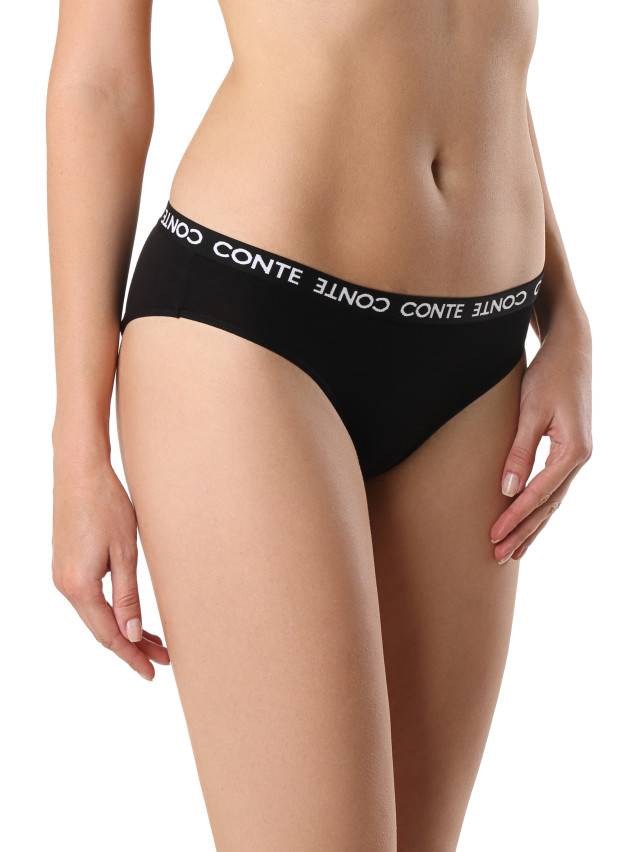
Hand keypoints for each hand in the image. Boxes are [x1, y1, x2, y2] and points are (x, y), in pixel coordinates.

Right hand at [52, 458, 169, 679]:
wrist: (80, 471)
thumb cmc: (107, 506)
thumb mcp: (124, 553)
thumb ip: (127, 595)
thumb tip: (130, 634)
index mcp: (79, 587)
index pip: (109, 635)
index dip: (131, 656)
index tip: (152, 672)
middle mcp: (65, 585)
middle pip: (102, 629)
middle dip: (132, 646)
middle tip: (162, 658)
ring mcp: (63, 574)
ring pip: (96, 614)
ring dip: (123, 628)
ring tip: (152, 640)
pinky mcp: (67, 563)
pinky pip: (90, 599)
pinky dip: (111, 611)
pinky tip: (128, 613)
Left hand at [490, 316, 591, 562]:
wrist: (571, 350)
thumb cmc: (548, 375)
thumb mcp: (531, 411)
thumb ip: (519, 451)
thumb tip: (507, 489)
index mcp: (573, 451)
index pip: (539, 494)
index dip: (515, 517)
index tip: (493, 536)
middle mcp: (579, 458)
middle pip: (548, 505)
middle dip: (523, 532)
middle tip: (499, 556)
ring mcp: (576, 456)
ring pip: (553, 501)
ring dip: (532, 527)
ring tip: (513, 551)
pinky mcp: (569, 451)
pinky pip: (553, 488)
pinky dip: (539, 508)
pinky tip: (528, 522)